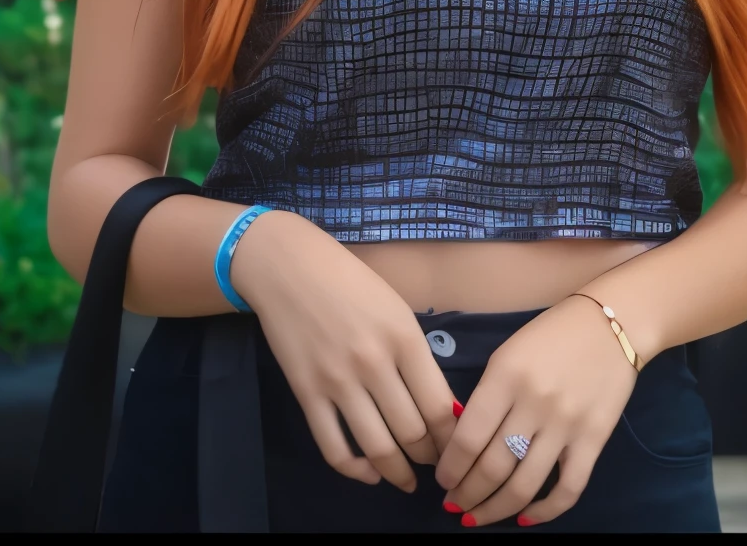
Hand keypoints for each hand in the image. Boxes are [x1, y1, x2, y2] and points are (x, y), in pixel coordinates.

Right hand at [231, 211, 459, 492]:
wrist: (290, 267)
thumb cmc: (351, 281)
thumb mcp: (396, 309)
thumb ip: (417, 356)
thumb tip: (441, 407)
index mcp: (404, 338)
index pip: (439, 407)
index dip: (452, 438)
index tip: (455, 447)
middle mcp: (374, 363)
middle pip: (412, 432)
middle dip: (429, 457)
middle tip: (434, 464)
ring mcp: (337, 381)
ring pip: (377, 447)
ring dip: (397, 472)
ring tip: (406, 479)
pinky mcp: (306, 393)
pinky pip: (333, 448)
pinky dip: (354, 470)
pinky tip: (368, 472)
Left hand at [434, 295, 637, 525]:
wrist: (612, 323)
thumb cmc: (552, 334)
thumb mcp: (508, 353)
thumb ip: (487, 396)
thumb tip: (463, 442)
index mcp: (505, 376)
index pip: (468, 438)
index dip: (450, 468)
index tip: (442, 480)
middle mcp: (533, 403)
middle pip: (491, 467)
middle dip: (466, 493)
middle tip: (454, 503)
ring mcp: (565, 425)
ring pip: (523, 486)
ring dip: (494, 509)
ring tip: (477, 516)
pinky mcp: (593, 440)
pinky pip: (567, 490)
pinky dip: (544, 512)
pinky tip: (524, 518)